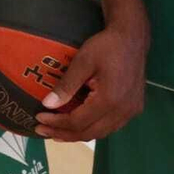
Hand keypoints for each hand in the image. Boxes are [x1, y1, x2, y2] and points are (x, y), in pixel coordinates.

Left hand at [33, 22, 147, 141]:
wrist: (132, 38)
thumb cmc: (106, 47)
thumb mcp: (82, 62)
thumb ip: (66, 86)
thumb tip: (47, 104)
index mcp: (110, 100)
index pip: (78, 121)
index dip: (57, 123)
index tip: (39, 118)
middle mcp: (123, 111)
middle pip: (90, 133)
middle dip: (64, 134)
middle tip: (42, 130)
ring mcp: (131, 112)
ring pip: (101, 133)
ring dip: (78, 134)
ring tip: (56, 132)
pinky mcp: (134, 108)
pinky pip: (110, 126)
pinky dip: (92, 128)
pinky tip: (78, 125)